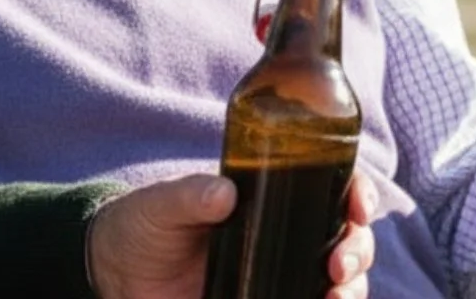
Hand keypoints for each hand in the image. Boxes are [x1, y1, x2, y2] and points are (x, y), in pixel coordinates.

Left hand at [86, 170, 376, 298]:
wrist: (117, 277)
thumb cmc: (141, 228)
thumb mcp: (159, 206)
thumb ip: (187, 196)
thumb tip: (224, 192)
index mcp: (268, 198)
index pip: (329, 188)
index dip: (357, 193)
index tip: (359, 205)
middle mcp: (284, 236)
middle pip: (348, 239)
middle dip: (358, 250)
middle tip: (337, 266)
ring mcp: (280, 275)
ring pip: (343, 282)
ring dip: (354, 290)